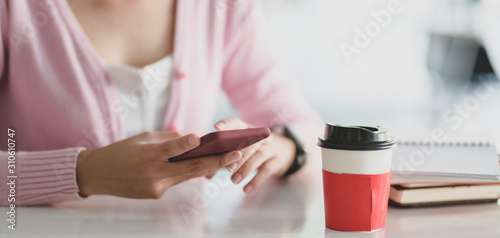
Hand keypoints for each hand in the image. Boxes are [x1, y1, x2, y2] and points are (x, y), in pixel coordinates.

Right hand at [76, 131, 241, 198]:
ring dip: (207, 167)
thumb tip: (191, 141)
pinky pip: (176, 181)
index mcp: (147, 156)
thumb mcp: (143, 139)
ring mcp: (156, 187)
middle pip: (190, 168)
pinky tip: (200, 165)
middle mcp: (153, 174)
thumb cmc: (121, 151)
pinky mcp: (155, 194)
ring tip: (228, 159)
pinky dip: (185, 172)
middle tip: (236, 154)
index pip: (170, 149)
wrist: (98, 175)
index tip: (200, 138)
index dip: (185, 144)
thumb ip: (168, 140)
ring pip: (187, 176)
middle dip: (216, 162)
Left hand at [213, 117, 295, 193]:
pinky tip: (246, 189)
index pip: (236, 123)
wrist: (283, 151)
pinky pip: (267, 170)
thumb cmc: (253, 150)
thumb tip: (206, 173)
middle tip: (228, 168)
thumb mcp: (243, 147)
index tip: (216, 129)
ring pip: (259, 156)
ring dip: (246, 168)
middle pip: (249, 143)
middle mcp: (260, 136)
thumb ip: (226, 156)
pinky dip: (256, 181)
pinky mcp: (277, 161)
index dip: (227, 125)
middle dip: (239, 155)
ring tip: (234, 180)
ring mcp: (270, 147)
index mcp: (247, 129)